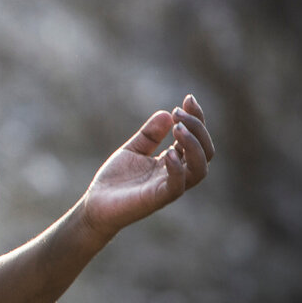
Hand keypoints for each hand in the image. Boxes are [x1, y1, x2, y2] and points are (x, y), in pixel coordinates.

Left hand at [80, 94, 215, 240]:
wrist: (96, 204)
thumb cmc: (116, 179)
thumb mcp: (133, 149)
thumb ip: (150, 134)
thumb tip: (167, 113)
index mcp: (174, 162)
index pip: (197, 140)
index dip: (196, 119)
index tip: (188, 99)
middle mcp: (177, 174)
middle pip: (205, 152)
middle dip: (197, 128)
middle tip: (178, 112)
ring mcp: (169, 187)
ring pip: (200, 169)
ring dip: (193, 146)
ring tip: (178, 128)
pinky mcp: (157, 198)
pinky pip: (177, 186)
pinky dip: (177, 169)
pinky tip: (169, 153)